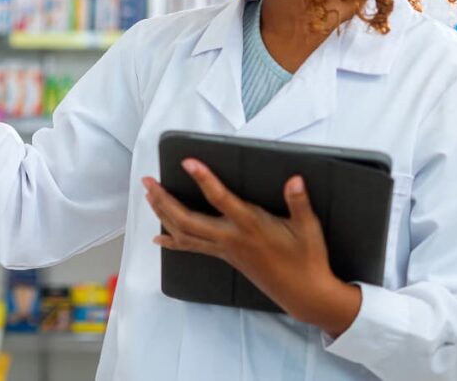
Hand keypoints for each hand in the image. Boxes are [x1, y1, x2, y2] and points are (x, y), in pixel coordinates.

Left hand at [143, 160, 361, 337]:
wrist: (303, 294)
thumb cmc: (306, 259)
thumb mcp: (308, 228)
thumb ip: (299, 203)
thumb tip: (295, 180)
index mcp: (250, 226)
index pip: (220, 199)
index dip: (204, 179)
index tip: (187, 162)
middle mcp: (231, 238)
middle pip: (188, 220)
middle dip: (165, 200)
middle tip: (148, 181)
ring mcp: (225, 249)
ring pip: (184, 234)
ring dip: (163, 214)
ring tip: (149, 196)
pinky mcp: (224, 257)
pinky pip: (192, 248)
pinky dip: (173, 242)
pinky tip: (157, 239)